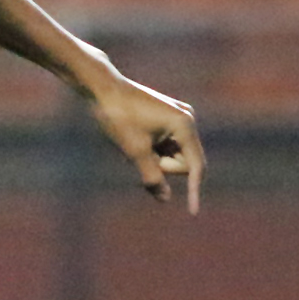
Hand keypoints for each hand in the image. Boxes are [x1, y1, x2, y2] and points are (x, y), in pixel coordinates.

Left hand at [89, 76, 204, 213]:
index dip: (194, 190)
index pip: (195, 166)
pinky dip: (152, 149)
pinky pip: (166, 143)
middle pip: (183, 162)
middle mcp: (187, 119)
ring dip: (154, 158)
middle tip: (137, 155)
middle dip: (162, 166)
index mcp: (184, 125)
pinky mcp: (168, 116)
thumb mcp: (134, 151)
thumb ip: (152, 177)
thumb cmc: (118, 117)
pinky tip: (133, 140)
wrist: (102, 87)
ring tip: (132, 143)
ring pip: (173, 154)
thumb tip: (165, 199)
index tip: (192, 212)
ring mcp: (178, 116)